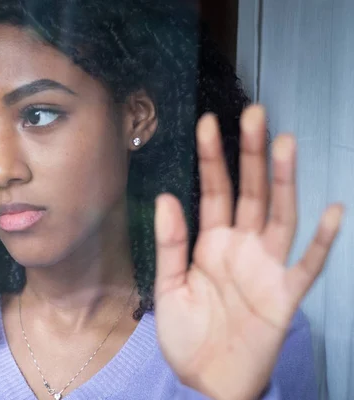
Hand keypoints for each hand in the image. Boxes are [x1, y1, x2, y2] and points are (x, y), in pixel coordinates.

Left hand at [153, 105, 342, 399]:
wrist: (205, 380)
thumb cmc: (186, 334)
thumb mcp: (169, 286)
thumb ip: (170, 243)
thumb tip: (166, 195)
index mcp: (211, 242)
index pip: (213, 190)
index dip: (211, 158)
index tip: (208, 122)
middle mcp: (241, 246)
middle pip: (250, 192)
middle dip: (251, 154)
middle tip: (254, 113)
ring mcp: (265, 267)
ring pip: (279, 215)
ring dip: (283, 181)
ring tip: (283, 143)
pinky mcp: (284, 295)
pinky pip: (306, 264)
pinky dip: (320, 240)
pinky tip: (331, 209)